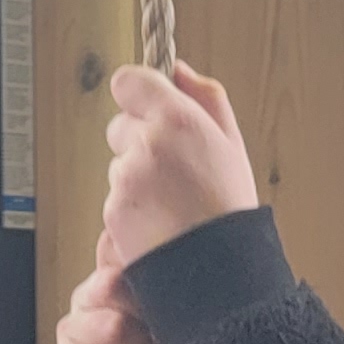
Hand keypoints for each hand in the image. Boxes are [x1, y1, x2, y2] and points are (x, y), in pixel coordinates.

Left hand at [103, 58, 257, 264]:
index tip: (147, 108)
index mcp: (177, 120)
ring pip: (117, 165)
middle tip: (171, 169)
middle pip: (119, 125)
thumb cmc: (230, 209)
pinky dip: (129, 209)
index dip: (137, 94)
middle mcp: (147, 144)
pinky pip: (113, 199)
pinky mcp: (113, 212)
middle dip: (137, 141)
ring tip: (171, 203)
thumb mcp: (230, 145)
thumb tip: (179, 70)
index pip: (129, 81)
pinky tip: (158, 223)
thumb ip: (206, 99)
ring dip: (135, 178)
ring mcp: (126, 180)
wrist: (220, 273)